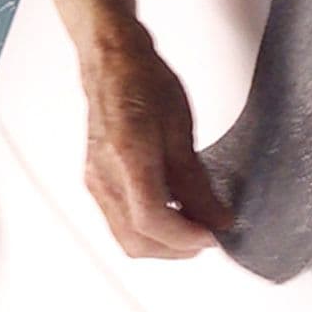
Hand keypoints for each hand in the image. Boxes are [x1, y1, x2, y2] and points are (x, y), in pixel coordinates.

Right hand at [80, 30, 232, 258]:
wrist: (112, 62)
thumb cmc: (143, 81)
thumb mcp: (181, 128)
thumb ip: (196, 181)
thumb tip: (216, 217)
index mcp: (128, 156)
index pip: (153, 220)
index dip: (187, 237)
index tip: (214, 235)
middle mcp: (104, 176)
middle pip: (137, 241)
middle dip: (177, 249)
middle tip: (208, 233)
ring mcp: (95, 182)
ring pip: (127, 238)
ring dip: (162, 242)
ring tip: (193, 224)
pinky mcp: (95, 182)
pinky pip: (119, 222)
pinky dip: (147, 228)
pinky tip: (171, 211)